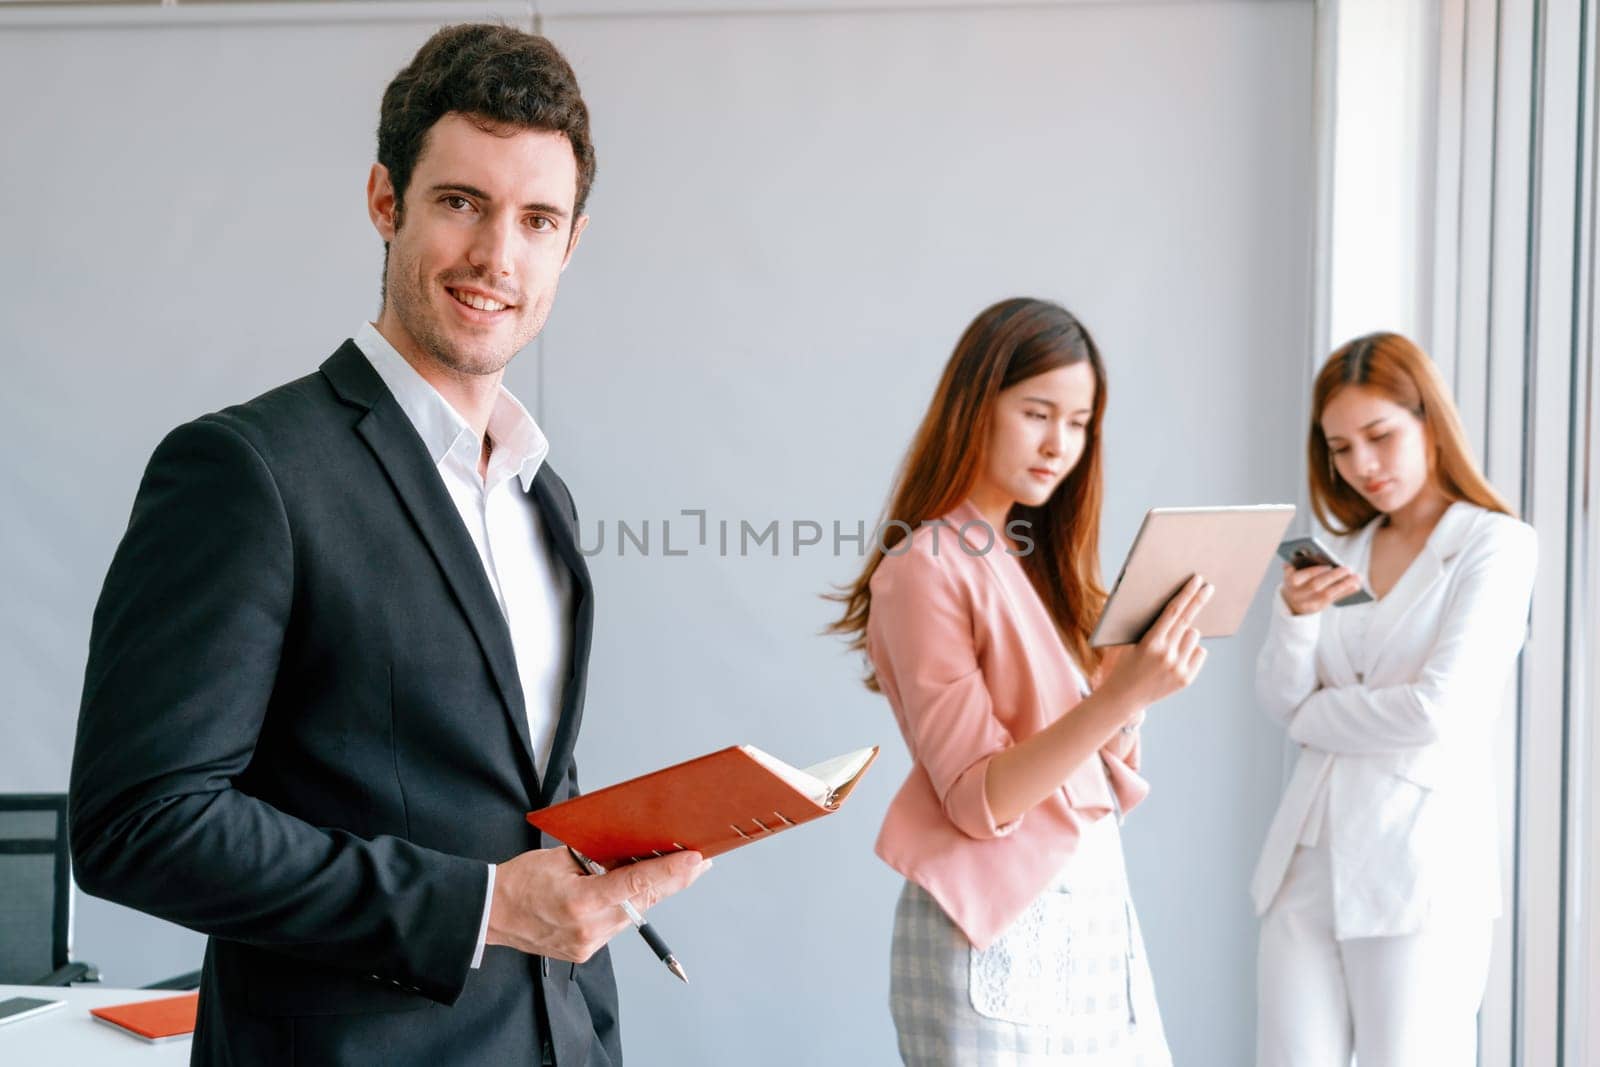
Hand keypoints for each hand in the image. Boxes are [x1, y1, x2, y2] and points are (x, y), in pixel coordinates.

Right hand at [486, 847, 708, 962]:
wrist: (492, 914)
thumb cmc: (520, 881)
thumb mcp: (561, 858)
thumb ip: (598, 859)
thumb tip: (634, 851)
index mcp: (580, 902)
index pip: (635, 884)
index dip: (670, 872)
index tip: (696, 861)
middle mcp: (588, 929)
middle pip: (642, 902)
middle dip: (672, 881)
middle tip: (699, 863)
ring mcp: (588, 944)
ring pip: (633, 914)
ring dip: (651, 893)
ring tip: (672, 871)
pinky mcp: (586, 952)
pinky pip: (617, 924)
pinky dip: (627, 907)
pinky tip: (634, 891)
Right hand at [1104, 575, 1211, 706]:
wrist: (1123, 697)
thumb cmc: (1124, 663)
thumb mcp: (1129, 641)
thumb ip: (1147, 624)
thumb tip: (1171, 603)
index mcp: (1150, 643)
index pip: (1172, 612)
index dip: (1186, 594)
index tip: (1196, 580)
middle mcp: (1166, 655)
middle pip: (1188, 620)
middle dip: (1198, 600)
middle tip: (1209, 587)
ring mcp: (1178, 668)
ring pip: (1194, 636)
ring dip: (1186, 633)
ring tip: (1170, 644)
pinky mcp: (1187, 678)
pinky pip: (1200, 652)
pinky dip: (1191, 650)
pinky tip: (1176, 657)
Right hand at [1279, 563, 1362, 615]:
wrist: (1291, 601)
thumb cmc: (1296, 581)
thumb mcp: (1293, 572)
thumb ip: (1300, 564)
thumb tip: (1309, 554)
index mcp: (1290, 581)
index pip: (1302, 576)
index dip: (1315, 571)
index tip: (1328, 566)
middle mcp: (1298, 593)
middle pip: (1316, 585)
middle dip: (1333, 577)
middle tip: (1347, 569)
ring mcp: (1308, 602)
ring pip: (1327, 594)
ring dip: (1344, 585)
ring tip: (1357, 577)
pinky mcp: (1318, 607)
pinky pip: (1334, 599)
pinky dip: (1346, 592)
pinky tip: (1356, 586)